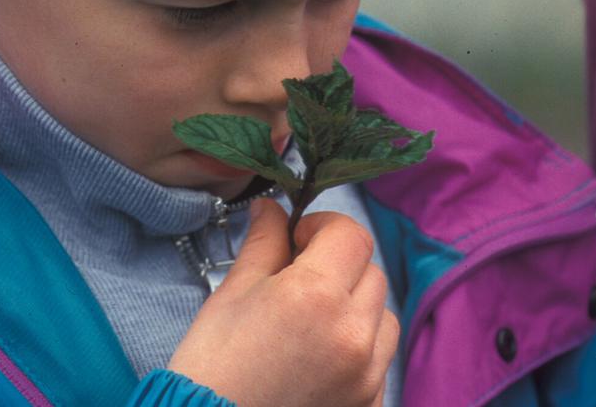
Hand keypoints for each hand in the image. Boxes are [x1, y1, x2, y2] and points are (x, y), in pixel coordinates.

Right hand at [167, 199, 398, 406]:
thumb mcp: (232, 293)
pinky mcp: (369, 404)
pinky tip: (320, 358)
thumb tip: (271, 208)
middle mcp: (353, 334)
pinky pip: (379, 361)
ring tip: (313, 321)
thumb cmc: (212, 365)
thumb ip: (263, 243)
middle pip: (371, 272)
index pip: (351, 234)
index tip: (298, 239)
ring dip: (356, 307)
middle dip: (339, 265)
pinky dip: (359, 350)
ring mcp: (366, 375)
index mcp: (316, 295)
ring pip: (383, 317)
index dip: (323, 226)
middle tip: (299, 278)